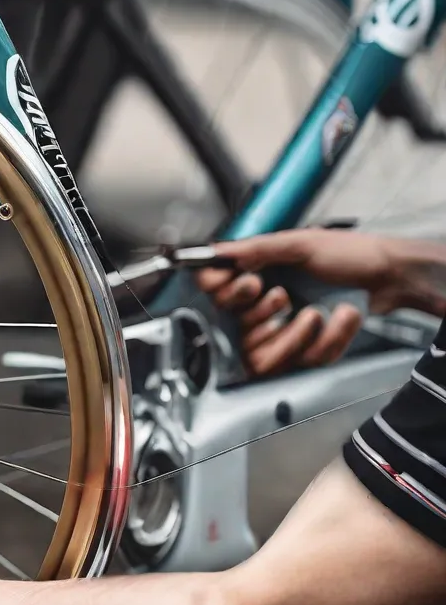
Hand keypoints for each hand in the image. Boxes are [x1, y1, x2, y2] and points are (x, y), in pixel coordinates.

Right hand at [196, 230, 445, 375]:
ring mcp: (284, 330)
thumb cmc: (351, 254)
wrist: (391, 277)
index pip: (214, 290)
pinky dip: (328, 340)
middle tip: (282, 296)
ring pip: (264, 356)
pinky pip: (303, 360)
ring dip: (293, 336)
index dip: (224, 292)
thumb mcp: (302, 244)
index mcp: (256, 273)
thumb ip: (257, 249)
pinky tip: (341, 317)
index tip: (249, 284)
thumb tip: (218, 252)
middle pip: (236, 328)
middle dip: (260, 315)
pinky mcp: (307, 349)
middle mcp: (263, 304)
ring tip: (316, 314)